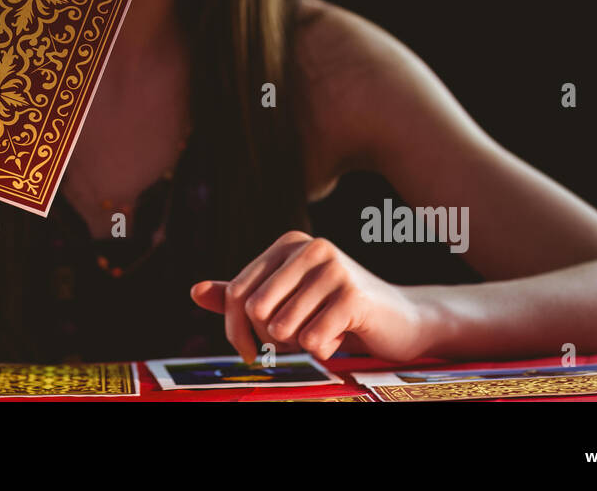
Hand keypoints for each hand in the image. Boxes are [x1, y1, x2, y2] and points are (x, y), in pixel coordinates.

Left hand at [190, 230, 429, 364]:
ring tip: (324, 333)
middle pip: (255, 310)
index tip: (249, 352)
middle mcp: (308, 247)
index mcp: (288, 244)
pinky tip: (343, 339)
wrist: (402, 321)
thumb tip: (194, 291)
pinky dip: (323, 352)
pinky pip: (312, 340)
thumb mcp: (288, 300)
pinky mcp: (352, 294)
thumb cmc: (338, 311)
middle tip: (300, 338)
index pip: (235, 291)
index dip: (234, 330)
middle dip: (271, 339)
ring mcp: (332, 267)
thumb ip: (243, 295)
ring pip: (282, 328)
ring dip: (299, 346)